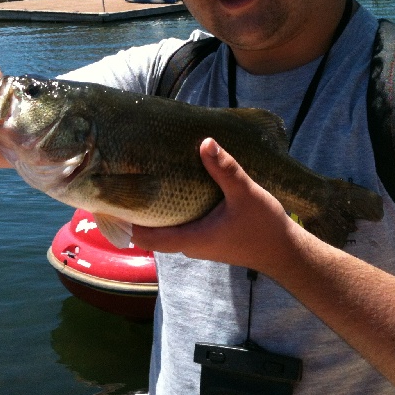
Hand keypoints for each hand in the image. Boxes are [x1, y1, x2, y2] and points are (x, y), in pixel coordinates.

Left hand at [131, 138, 306, 271]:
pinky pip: (177, 227)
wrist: (285, 253)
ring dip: (150, 211)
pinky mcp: (205, 238)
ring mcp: (196, 243)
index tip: (109, 199)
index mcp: (190, 239)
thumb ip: (224, 169)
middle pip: (148, 233)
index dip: (123, 220)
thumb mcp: (246, 194)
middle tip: (119, 182)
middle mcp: (188, 244)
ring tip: (138, 182)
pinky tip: (168, 190)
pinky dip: (167, 212)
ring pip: (162, 230)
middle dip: (133, 212)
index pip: (144, 237)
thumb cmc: (264, 227)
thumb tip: (205, 142)